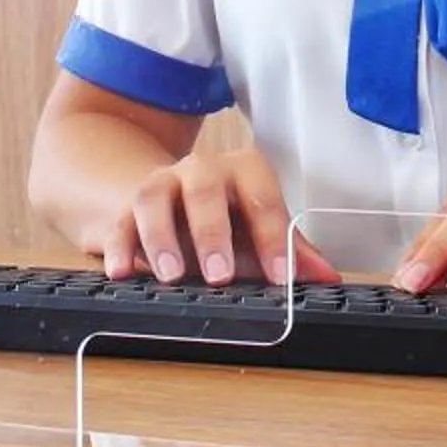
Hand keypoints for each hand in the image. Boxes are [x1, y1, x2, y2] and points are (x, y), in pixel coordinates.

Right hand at [96, 138, 340, 286]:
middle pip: (204, 190)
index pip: (262, 197)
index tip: (279, 275)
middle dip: (212, 232)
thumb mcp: (259, 232)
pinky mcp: (125, 210)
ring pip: (154, 198)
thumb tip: (327, 276)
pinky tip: (122, 271)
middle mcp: (199, 170)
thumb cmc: (227, 219)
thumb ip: (292, 253)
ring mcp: (160, 186)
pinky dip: (118, 249)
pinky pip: (118, 224)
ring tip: (171, 275)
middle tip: (220, 274)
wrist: (172, 201)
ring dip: (161, 237)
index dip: (273, 236)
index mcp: (242, 171)